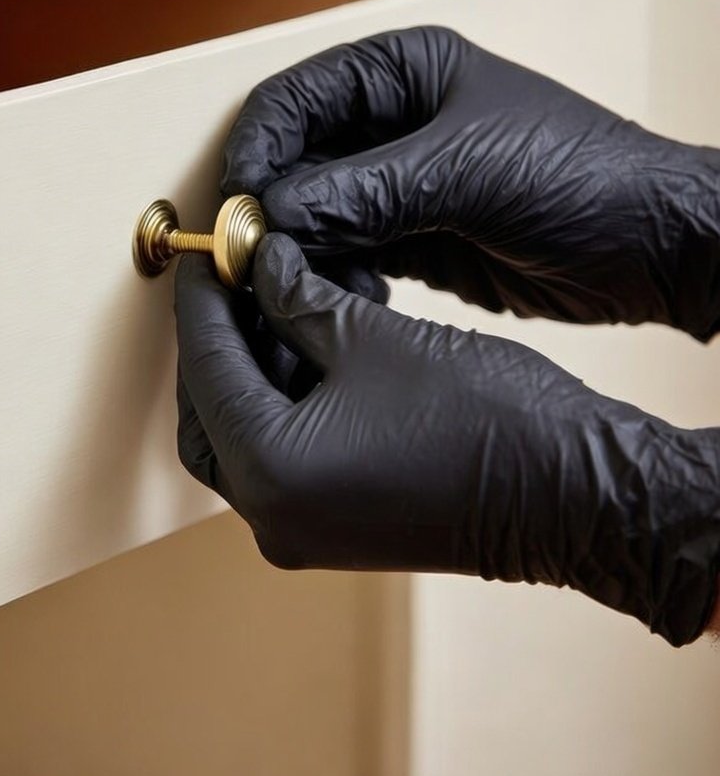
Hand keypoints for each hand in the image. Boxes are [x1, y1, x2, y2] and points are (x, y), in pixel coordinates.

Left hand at [175, 233, 719, 646]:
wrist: (573, 493)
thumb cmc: (482, 416)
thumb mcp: (372, 337)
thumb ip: (297, 296)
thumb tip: (261, 262)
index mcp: (269, 471)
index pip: (205, 366)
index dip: (203, 296)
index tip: (207, 246)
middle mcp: (272, 517)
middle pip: (211, 409)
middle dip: (220, 335)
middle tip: (235, 272)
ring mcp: (306, 529)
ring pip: (247, 429)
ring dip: (260, 360)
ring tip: (287, 290)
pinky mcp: (340, 524)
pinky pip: (287, 450)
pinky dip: (291, 393)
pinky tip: (319, 333)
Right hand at [222, 28, 719, 339]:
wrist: (652, 246)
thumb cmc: (582, 174)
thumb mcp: (469, 170)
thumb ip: (369, 190)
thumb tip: (280, 210)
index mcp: (404, 71)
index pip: (298, 97)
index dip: (259, 146)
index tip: (237, 199)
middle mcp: (394, 123)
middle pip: (298, 158)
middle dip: (272, 207)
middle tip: (251, 258)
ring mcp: (402, 183)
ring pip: (317, 214)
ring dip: (299, 251)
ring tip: (295, 286)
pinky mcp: (415, 238)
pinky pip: (349, 255)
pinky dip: (333, 278)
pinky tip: (340, 300)